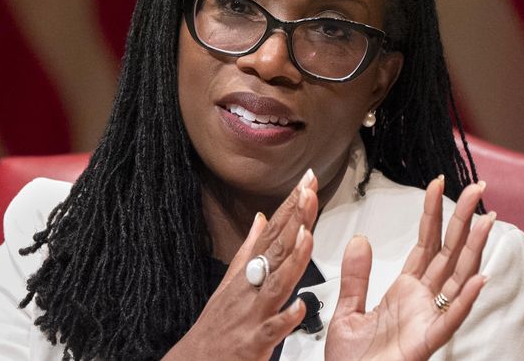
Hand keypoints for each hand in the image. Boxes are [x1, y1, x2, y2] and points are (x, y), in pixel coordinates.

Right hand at [164, 169, 320, 360]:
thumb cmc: (215, 325)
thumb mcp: (230, 281)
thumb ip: (249, 249)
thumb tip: (262, 219)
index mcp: (248, 273)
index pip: (272, 232)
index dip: (290, 206)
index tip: (305, 181)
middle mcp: (249, 288)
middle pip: (275, 249)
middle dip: (294, 220)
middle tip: (308, 191)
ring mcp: (251, 313)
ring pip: (275, 284)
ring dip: (292, 260)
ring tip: (308, 235)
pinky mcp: (253, 342)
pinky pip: (272, 329)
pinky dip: (286, 317)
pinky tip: (300, 305)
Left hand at [325, 177, 494, 360]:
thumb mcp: (348, 310)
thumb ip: (356, 275)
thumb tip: (361, 239)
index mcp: (405, 290)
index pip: (425, 243)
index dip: (433, 214)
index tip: (438, 184)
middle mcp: (422, 301)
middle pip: (448, 253)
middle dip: (462, 220)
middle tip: (477, 189)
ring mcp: (427, 320)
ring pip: (456, 278)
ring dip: (473, 250)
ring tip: (486, 220)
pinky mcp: (425, 342)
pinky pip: (449, 319)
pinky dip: (465, 300)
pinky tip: (478, 279)